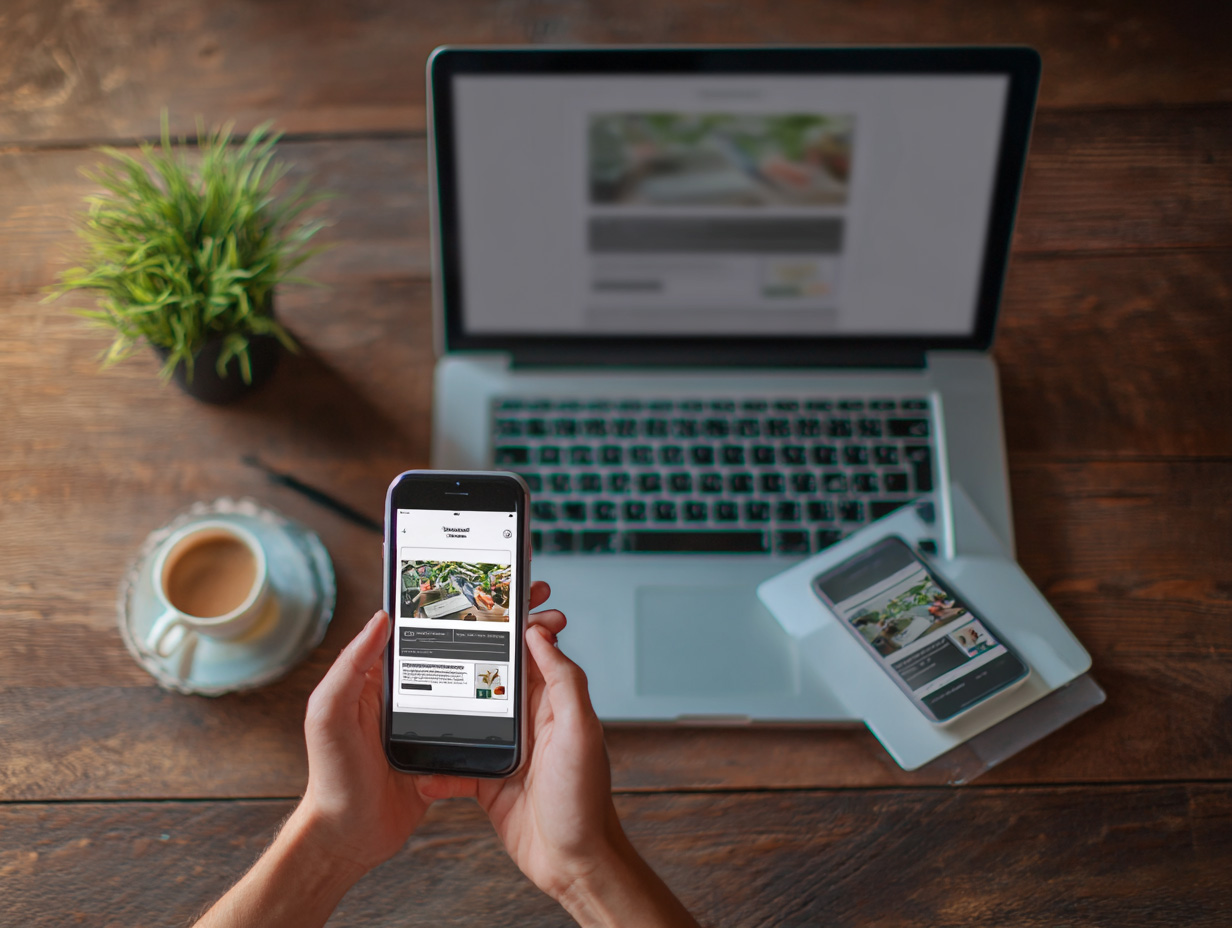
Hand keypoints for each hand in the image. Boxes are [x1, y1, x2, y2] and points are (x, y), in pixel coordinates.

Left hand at [294, 581, 561, 873]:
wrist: (347, 836)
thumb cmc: (332, 776)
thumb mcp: (329, 713)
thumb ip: (350, 665)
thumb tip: (381, 618)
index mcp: (383, 673)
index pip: (424, 622)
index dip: (458, 596)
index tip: (493, 579)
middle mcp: (412, 686)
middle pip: (461, 640)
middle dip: (500, 616)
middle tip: (535, 598)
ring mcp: (434, 714)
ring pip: (478, 671)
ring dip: (512, 651)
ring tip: (547, 631)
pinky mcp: (449, 744)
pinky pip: (484, 713)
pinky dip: (508, 696)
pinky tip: (534, 686)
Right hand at [415, 591, 616, 900]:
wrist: (573, 863)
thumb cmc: (584, 798)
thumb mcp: (578, 730)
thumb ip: (564, 680)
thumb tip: (541, 633)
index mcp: (554, 701)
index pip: (532, 651)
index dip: (513, 626)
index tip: (485, 604)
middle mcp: (530, 720)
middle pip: (492, 679)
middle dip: (466, 663)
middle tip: (432, 644)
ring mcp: (507, 750)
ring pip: (467, 719)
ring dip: (442, 716)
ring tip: (413, 701)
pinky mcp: (488, 782)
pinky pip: (455, 766)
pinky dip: (437, 769)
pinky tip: (421, 770)